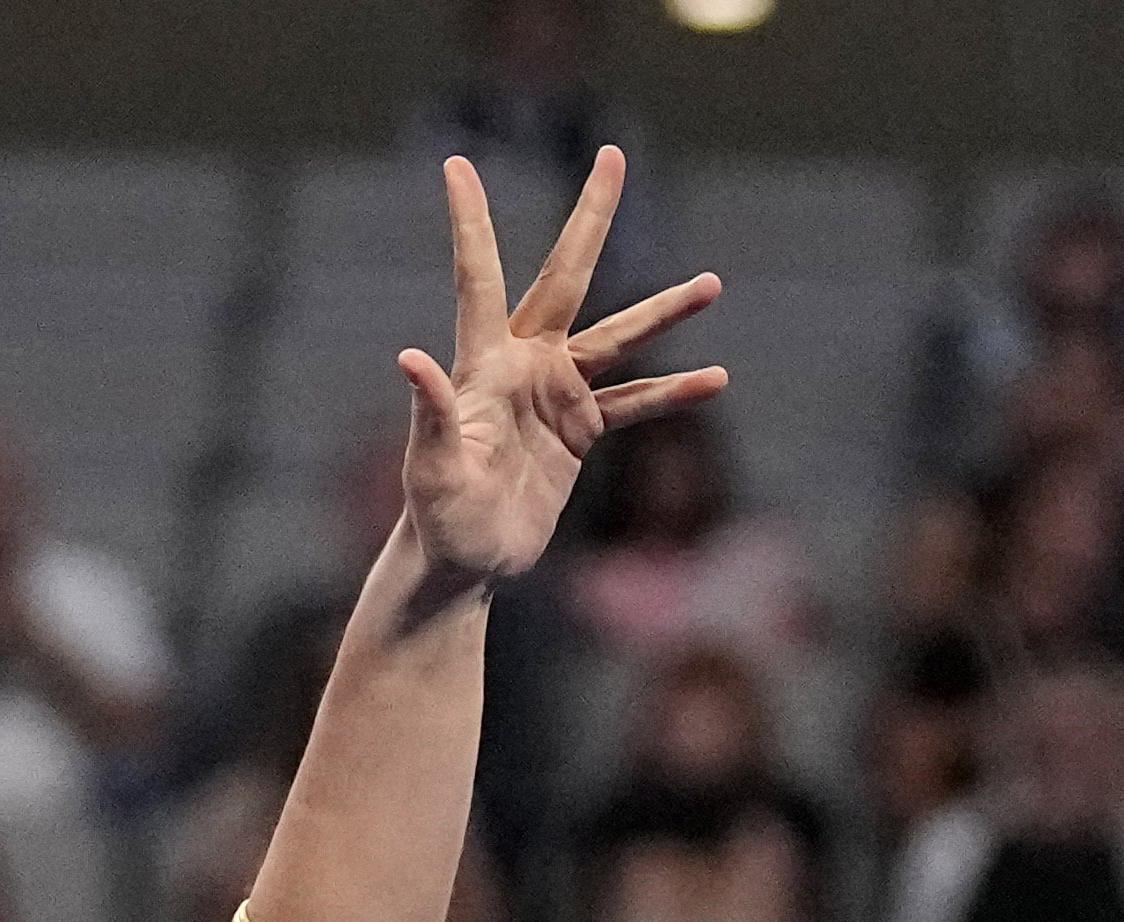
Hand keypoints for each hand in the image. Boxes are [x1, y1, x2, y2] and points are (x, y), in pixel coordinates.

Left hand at [393, 151, 723, 594]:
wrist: (464, 562)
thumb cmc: (437, 518)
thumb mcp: (432, 468)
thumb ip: (430, 412)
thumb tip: (409, 358)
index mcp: (484, 365)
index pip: (478, 279)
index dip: (470, 223)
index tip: (456, 164)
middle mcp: (524, 366)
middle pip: (565, 278)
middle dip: (590, 217)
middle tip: (614, 156)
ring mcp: (556, 395)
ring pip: (618, 339)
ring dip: (663, 312)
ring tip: (712, 283)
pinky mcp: (579, 431)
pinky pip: (634, 403)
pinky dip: (672, 391)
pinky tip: (714, 378)